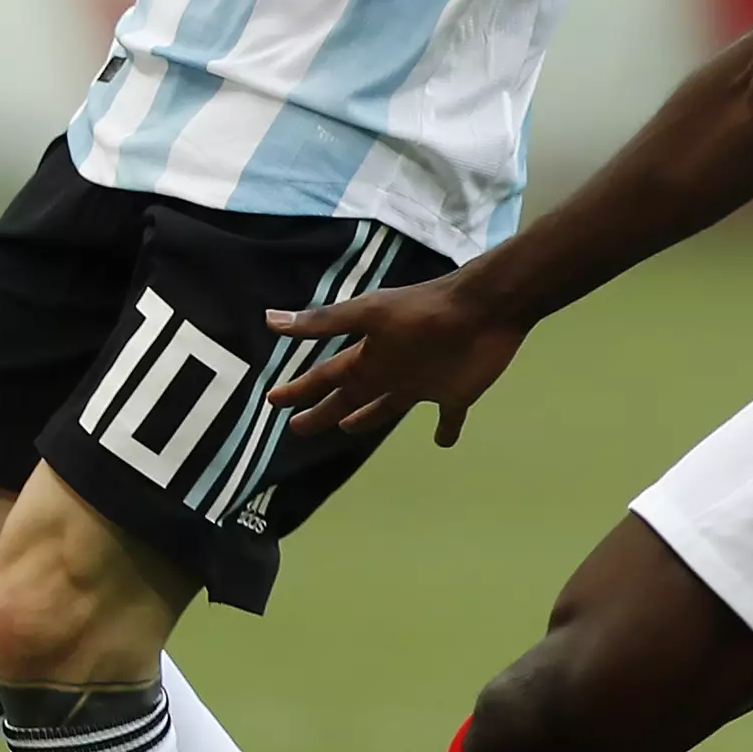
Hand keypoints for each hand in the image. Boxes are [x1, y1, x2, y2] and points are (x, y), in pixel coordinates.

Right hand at [266, 270, 527, 447]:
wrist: (482, 308)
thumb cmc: (423, 312)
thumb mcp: (369, 315)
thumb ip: (324, 322)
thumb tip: (270, 319)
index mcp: (369, 355)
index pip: (326, 377)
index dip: (301, 390)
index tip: (274, 401)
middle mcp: (391, 371)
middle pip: (351, 396)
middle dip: (325, 411)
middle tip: (299, 428)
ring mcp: (423, 383)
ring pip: (388, 407)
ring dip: (368, 418)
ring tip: (349, 429)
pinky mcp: (456, 394)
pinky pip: (448, 418)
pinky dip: (446, 431)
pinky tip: (442, 443)